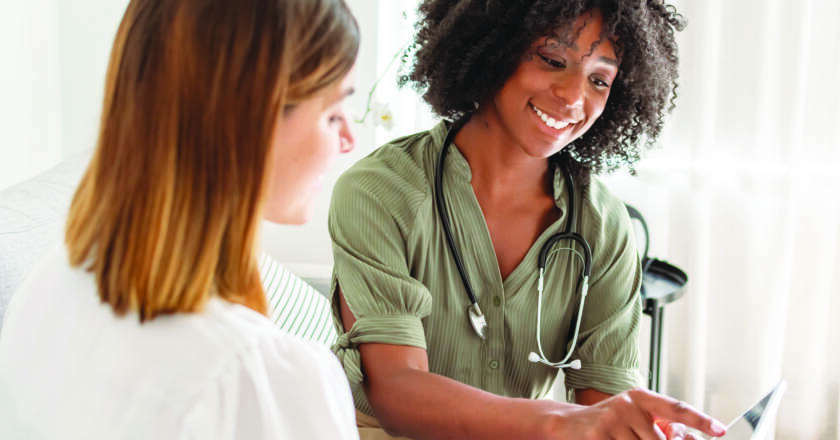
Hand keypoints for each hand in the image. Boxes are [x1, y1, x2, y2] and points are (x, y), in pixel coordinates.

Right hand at [549, 387, 726, 439]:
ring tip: (622, 439)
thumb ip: (660, 427)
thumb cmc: (607, 424)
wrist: (568, 425)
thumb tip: (690, 439)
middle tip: (639, 438)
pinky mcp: (600, 436)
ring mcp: (613, 420)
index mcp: (640, 398)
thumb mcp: (634, 419)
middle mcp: (628, 405)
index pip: (677, 408)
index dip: (700, 420)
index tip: (720, 430)